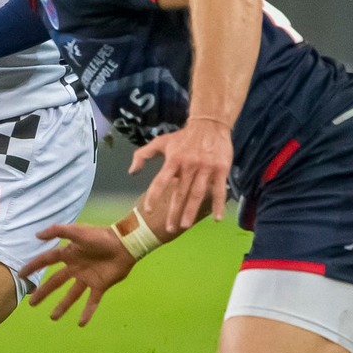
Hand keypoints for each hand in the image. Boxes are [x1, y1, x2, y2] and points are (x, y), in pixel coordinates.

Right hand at [21, 222, 135, 325]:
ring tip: (53, 318)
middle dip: (43, 293)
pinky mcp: (100, 286)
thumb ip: (57, 231)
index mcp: (69, 254)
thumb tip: (37, 235)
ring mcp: (87, 278)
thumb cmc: (101, 236)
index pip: (47, 261)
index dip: (33, 267)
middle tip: (31, 303)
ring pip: (71, 295)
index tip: (21, 275)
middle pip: (55, 282)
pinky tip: (80, 323)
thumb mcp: (77, 231)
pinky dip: (87, 312)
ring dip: (62, 307)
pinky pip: (92, 301)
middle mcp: (75, 268)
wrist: (124, 244)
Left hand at [130, 120, 232, 234]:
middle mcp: (188, 165)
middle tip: (169, 229)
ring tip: (185, 225)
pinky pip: (219, 189)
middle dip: (174, 212)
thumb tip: (132, 171)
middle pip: (180, 192)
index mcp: (173, 160)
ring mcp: (205, 168)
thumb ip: (144, 155)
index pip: (161, 181)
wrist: (210, 124)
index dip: (153, 195)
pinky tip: (216, 218)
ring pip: (197, 193)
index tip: (148, 210)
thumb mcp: (161, 142)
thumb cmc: (183, 137)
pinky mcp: (221, 169)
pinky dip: (218, 204)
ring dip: (191, 211)